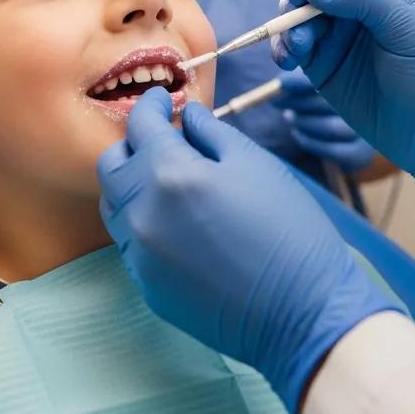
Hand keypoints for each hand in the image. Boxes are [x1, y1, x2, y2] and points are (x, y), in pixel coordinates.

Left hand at [98, 88, 399, 413]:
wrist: (302, 314)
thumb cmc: (288, 232)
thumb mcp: (255, 164)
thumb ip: (212, 133)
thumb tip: (187, 115)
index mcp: (169, 175)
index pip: (140, 125)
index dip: (150, 104)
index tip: (161, 98)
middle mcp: (143, 213)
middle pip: (112, 164)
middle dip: (133, 143)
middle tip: (162, 138)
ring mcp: (140, 255)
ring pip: (114, 203)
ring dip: (132, 183)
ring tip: (167, 179)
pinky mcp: (146, 286)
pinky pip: (128, 241)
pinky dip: (141, 220)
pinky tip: (175, 220)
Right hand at [270, 0, 414, 215]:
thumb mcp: (406, 31)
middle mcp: (356, 5)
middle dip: (295, 0)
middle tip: (291, 20)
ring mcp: (337, 34)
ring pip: (296, 15)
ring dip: (287, 28)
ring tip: (294, 52)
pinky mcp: (322, 64)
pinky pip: (293, 45)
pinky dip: (283, 48)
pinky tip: (287, 61)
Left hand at [278, 73, 375, 173]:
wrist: (348, 137)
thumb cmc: (326, 99)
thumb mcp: (316, 82)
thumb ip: (299, 80)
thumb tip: (280, 82)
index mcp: (361, 81)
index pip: (331, 77)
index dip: (302, 82)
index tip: (280, 83)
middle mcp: (370, 106)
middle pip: (332, 102)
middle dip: (298, 102)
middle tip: (277, 100)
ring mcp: (368, 132)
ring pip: (331, 128)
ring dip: (303, 122)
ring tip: (287, 116)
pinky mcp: (361, 154)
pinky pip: (332, 150)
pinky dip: (308, 141)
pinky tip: (296, 132)